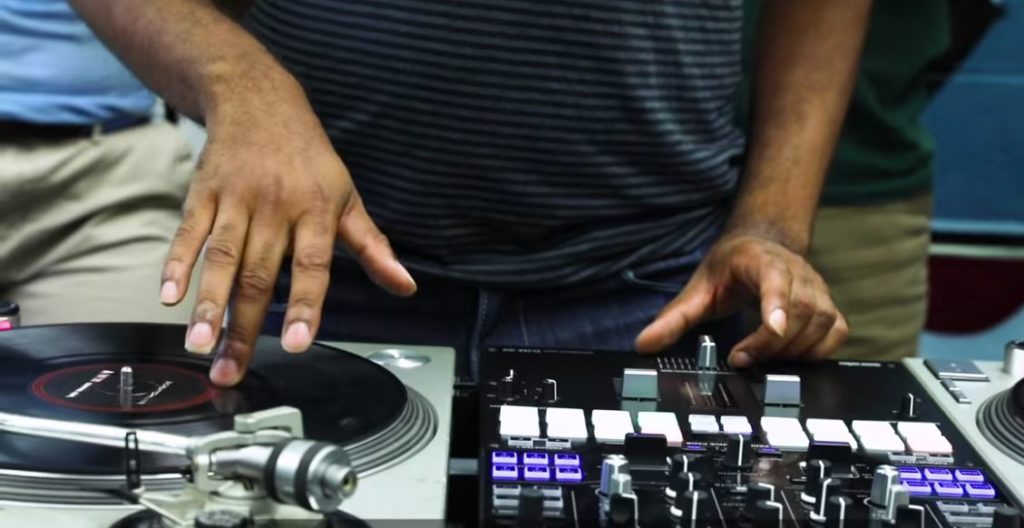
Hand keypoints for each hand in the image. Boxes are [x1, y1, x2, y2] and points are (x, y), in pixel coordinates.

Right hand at [158, 96, 415, 385]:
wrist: (259, 101)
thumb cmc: (309, 160)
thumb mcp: (348, 198)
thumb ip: (372, 248)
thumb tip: (405, 286)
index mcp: (317, 211)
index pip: (313, 265)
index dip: (306, 304)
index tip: (297, 342)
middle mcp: (276, 207)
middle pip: (259, 274)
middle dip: (245, 326)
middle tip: (231, 369)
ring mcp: (237, 199)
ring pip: (222, 258)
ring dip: (209, 303)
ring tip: (200, 343)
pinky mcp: (203, 192)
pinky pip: (189, 232)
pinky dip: (177, 262)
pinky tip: (169, 295)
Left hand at [634, 233, 846, 365]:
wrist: (760, 246)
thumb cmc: (730, 267)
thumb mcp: (698, 287)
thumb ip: (674, 317)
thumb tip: (644, 344)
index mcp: (762, 261)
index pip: (777, 279)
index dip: (777, 304)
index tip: (772, 329)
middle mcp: (797, 273)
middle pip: (800, 310)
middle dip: (771, 343)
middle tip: (742, 359)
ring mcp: (818, 289)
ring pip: (821, 323)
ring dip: (792, 351)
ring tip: (761, 361)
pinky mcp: (828, 306)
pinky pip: (836, 332)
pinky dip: (818, 351)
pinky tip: (790, 359)